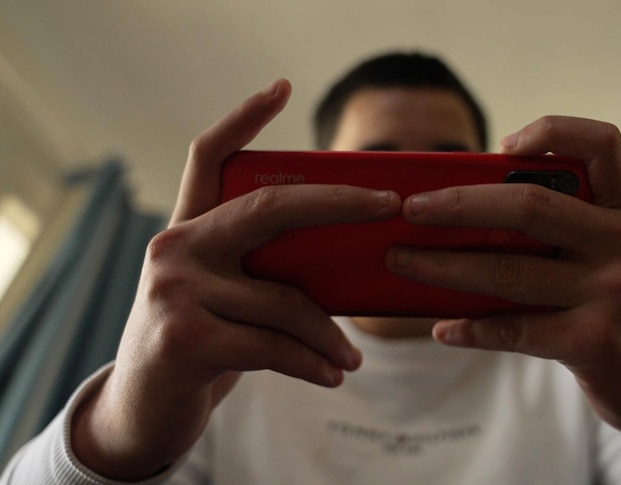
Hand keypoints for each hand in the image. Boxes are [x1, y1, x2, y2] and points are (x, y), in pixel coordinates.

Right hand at [70, 79, 400, 479]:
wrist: (142, 412)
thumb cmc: (201, 346)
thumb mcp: (225, 300)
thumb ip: (263, 271)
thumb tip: (350, 262)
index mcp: (188, 229)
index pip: (209, 156)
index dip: (243, 118)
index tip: (281, 87)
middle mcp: (175, 247)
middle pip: (270, 207)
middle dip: (339, 203)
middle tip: (390, 208)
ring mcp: (175, 289)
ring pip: (285, 300)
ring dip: (329, 334)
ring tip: (351, 357)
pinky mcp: (184, 337)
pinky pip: (275, 345)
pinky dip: (313, 363)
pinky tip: (333, 375)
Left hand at [385, 116, 620, 443]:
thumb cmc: (618, 304)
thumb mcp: (609, 253)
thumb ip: (564, 225)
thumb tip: (464, 207)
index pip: (602, 144)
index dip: (552, 131)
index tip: (502, 146)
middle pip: (529, 205)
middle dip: (458, 204)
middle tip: (411, 209)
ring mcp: (614, 292)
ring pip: (508, 270)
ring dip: (443, 266)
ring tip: (401, 260)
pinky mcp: (594, 341)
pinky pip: (513, 329)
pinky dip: (470, 328)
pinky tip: (442, 327)